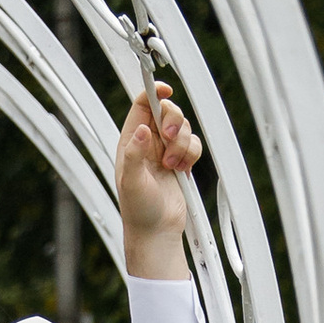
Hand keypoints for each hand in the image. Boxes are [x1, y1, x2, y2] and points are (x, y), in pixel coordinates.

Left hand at [117, 80, 199, 279]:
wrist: (157, 231)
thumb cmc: (138, 210)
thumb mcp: (131, 182)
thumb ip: (134, 154)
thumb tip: (140, 130)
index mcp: (130, 141)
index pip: (142, 105)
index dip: (153, 93)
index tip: (165, 91)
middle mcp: (148, 142)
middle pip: (167, 111)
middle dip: (173, 122)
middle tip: (168, 139)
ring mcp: (165, 151)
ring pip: (183, 128)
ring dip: (182, 144)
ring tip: (171, 165)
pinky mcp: (181, 161)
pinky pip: (193, 144)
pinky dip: (191, 154)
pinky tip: (181, 170)